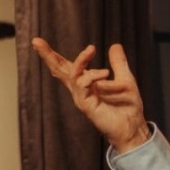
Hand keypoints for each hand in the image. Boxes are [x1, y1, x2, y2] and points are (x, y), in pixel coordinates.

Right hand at [32, 39, 150, 152]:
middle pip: (60, 70)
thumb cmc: (128, 108)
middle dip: (48, 56)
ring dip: (81, 60)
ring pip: (71, 74)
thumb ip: (118, 63)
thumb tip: (115, 45)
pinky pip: (83, 85)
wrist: (133, 128)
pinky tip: (105, 73)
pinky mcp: (86, 105)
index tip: (38, 42)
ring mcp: (81, 97)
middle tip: (36, 41)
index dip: (54, 55)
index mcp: (87, 83)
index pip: (67, 66)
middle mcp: (81, 90)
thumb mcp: (126, 80)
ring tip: (91, 49)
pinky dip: (92, 76)